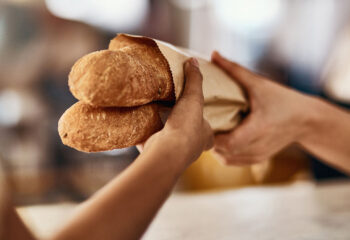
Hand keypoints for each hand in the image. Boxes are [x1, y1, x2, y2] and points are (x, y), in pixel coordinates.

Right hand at [138, 58, 212, 167]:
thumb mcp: (194, 98)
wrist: (167, 151)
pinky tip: (139, 122)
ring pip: (169, 140)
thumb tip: (193, 61)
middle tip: (173, 112)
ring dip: (162, 129)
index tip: (196, 115)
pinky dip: (145, 134)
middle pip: (188, 135)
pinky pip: (150, 142)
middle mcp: (191, 149)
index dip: (204, 124)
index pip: (209, 131)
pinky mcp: (155, 153)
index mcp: (205, 137)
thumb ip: (194, 80)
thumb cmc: (187, 126)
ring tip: (155, 113)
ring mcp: (173, 153)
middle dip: (181, 125)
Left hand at [211, 51, 315, 165]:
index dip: (211, 135)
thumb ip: (235, 70)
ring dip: (215, 147)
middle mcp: (256, 146)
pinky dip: (224, 152)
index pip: (227, 142)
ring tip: (209, 131)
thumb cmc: (284, 101)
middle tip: (200, 124)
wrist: (306, 121)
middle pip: (222, 151)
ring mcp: (257, 156)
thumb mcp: (259, 84)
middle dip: (209, 139)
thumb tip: (214, 54)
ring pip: (226, 159)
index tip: (202, 121)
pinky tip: (220, 139)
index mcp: (257, 129)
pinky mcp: (257, 159)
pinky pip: (233, 161)